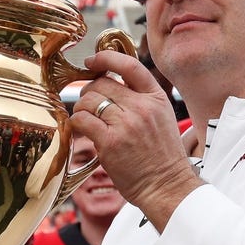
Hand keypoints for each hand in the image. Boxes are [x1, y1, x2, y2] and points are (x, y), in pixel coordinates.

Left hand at [71, 50, 199, 230]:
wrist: (167, 186)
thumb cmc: (162, 157)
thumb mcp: (162, 118)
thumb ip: (141, 100)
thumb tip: (111, 84)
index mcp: (156, 98)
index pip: (129, 65)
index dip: (106, 58)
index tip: (93, 61)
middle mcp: (142, 107)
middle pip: (102, 83)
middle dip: (90, 92)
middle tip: (90, 106)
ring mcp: (126, 124)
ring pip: (89, 100)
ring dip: (82, 109)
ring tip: (87, 121)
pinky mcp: (110, 142)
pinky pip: (82, 120)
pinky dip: (77, 123)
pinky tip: (82, 131)